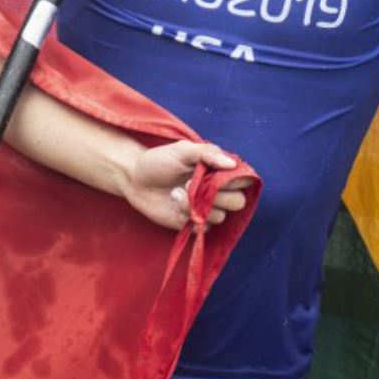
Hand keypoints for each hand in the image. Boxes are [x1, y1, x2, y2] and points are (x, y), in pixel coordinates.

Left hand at [126, 140, 250, 230]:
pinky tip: (174, 205)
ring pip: (220, 216)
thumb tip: (232, 164)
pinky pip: (204, 228)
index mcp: (219, 171)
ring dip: (197, 206)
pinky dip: (189, 218)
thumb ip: (208, 153)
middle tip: (192, 184)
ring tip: (176, 193)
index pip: (243, 180)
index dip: (235, 181)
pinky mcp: (193, 224)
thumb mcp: (182, 149)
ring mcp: (205, 208)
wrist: (135, 179)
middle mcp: (216, 191)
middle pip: (238, 202)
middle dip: (217, 196)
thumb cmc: (159, 160)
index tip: (215, 176)